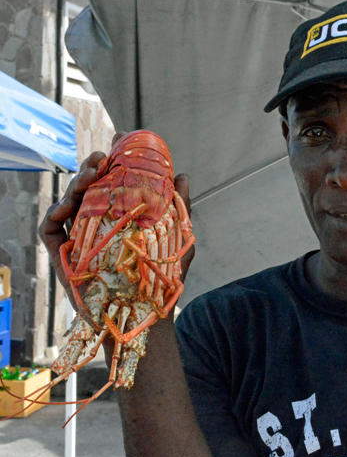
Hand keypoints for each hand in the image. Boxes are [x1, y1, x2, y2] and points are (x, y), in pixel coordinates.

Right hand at [38, 132, 195, 305]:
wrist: (145, 311)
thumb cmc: (160, 277)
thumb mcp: (177, 238)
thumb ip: (180, 207)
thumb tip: (184, 175)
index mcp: (119, 216)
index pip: (110, 183)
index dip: (110, 162)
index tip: (117, 145)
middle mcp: (96, 223)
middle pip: (87, 188)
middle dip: (90, 168)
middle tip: (102, 158)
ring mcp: (78, 237)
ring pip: (69, 202)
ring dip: (75, 183)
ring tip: (89, 175)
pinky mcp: (63, 254)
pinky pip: (51, 229)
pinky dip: (55, 213)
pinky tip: (66, 206)